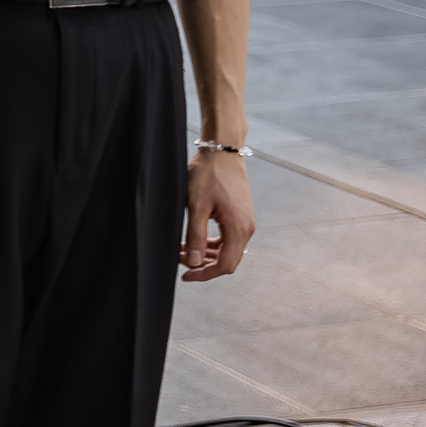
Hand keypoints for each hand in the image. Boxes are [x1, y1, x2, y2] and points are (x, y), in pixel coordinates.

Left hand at [182, 149, 255, 280]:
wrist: (222, 151)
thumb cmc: (209, 175)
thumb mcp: (196, 206)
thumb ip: (194, 236)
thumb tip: (192, 262)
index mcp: (239, 229)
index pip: (225, 265)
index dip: (205, 274)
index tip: (185, 275)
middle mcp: (247, 229)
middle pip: (227, 260)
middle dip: (202, 264)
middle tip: (179, 259)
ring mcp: (245, 222)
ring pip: (227, 249)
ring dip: (205, 253)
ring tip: (183, 249)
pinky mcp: (239, 215)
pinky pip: (227, 237)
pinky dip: (211, 242)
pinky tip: (194, 239)